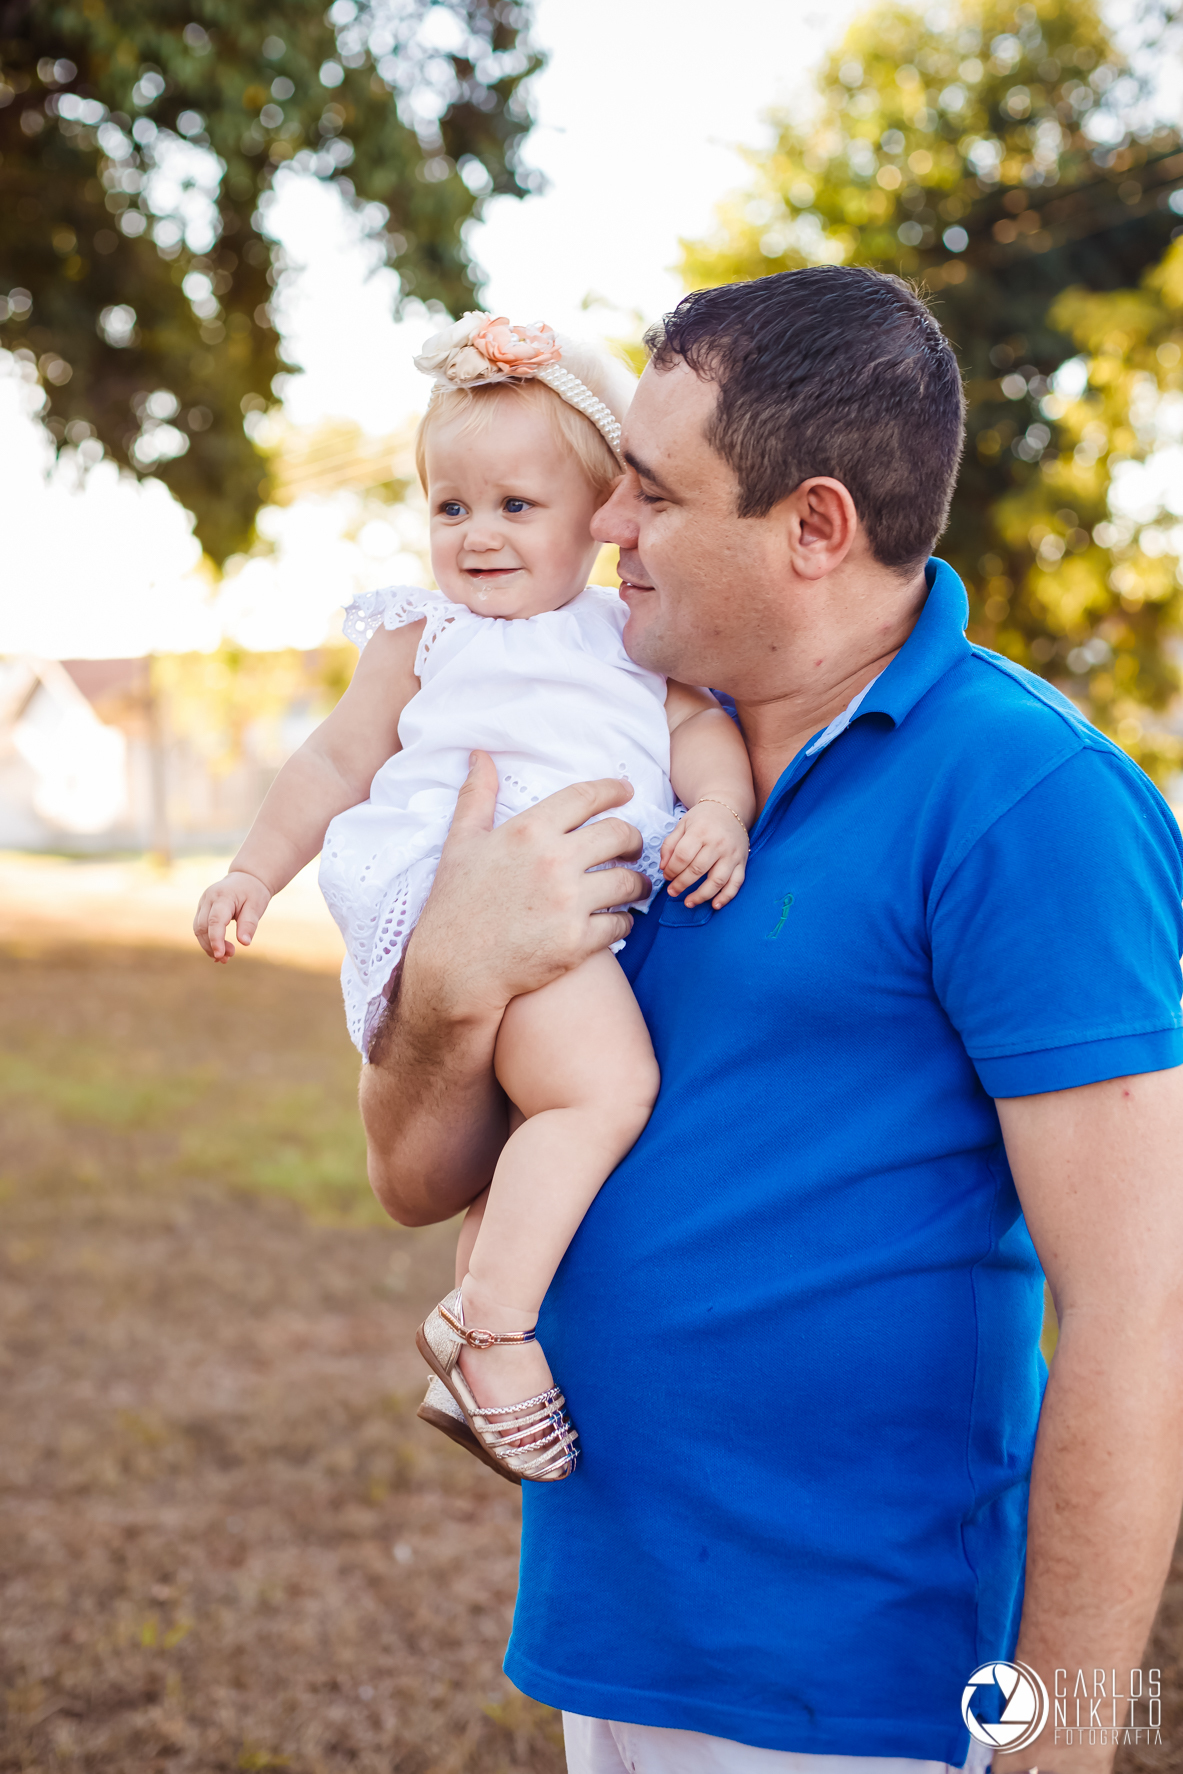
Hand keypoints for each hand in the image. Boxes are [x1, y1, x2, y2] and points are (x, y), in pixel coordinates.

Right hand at [193, 870, 271, 962]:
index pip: (215, 920)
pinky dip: (207, 940)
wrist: (246, 878)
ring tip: (225, 957)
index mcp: (223, 896)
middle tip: (229, 958)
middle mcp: (208, 899)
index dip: (216, 939)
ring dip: (208, 945)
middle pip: (202, 927)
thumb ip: (249, 924)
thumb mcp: (256, 906)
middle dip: (212, 945)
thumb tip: (244, 943)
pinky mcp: (202, 909)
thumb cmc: (253, 893)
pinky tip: (219, 951)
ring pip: (198, 929)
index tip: (221, 955)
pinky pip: (200, 927)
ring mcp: (202, 903)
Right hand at [398, 752, 651, 1029]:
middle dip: (633, 838)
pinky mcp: (578, 942)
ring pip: (629, 881)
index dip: (613, 790)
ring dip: (638, 883)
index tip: (627, 791)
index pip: (586, 797)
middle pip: (620, 834)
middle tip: (633, 846)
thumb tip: (480, 756)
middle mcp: (554, 862)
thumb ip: (477, 796)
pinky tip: (620, 921)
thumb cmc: (455, 904)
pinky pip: (621, 924)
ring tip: (635, 886)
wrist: (454, 970)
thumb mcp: (461, 843)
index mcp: (529, 831)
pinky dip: (625, 922)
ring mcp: (569, 904)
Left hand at [660, 799, 748, 908]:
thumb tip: (663, 867)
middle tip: (672, 892)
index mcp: (700, 832)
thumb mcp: (682, 825)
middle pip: (697, 870)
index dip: (671, 870)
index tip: (666, 876)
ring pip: (717, 881)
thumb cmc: (703, 818)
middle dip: (681, 884)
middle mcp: (718, 843)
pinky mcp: (742, 862)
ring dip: (701, 896)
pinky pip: (736, 883)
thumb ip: (670, 845)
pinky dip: (726, 896)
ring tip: (688, 903)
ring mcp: (732, 854)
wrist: (730, 808)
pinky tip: (715, 905)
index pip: (682, 856)